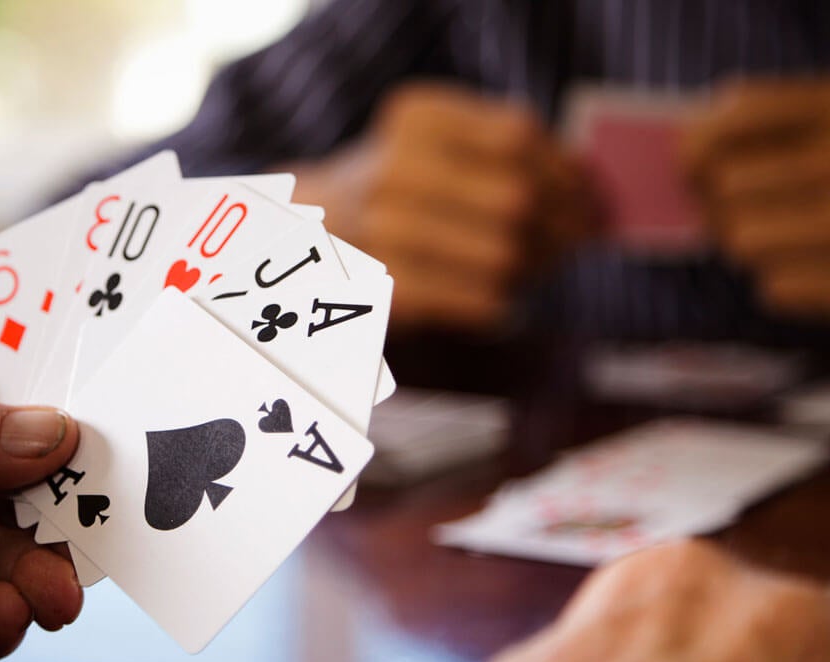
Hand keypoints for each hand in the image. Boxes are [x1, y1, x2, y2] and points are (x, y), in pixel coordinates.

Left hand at [0, 342, 82, 661]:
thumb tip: (56, 433)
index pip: (12, 413)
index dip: (61, 430)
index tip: (108, 450)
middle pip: (25, 498)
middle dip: (61, 518)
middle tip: (94, 538)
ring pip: (5, 568)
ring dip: (36, 580)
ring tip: (50, 593)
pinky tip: (0, 616)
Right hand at [286, 83, 594, 330]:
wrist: (309, 240)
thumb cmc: (398, 193)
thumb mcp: (439, 144)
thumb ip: (508, 151)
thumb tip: (591, 189)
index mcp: (414, 118)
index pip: (519, 138)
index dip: (570, 171)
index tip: (593, 194)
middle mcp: (393, 169)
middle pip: (518, 200)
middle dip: (566, 223)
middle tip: (585, 235)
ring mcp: (384, 232)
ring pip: (505, 255)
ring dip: (539, 265)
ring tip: (542, 264)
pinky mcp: (389, 291)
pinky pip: (483, 301)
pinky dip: (506, 301)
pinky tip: (503, 295)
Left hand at [684, 78, 829, 317]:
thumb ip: (777, 124)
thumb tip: (687, 155)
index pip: (733, 119)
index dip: (697, 144)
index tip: (693, 160)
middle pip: (725, 189)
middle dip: (721, 203)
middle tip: (738, 207)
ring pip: (743, 242)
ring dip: (752, 243)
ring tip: (785, 235)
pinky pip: (773, 288)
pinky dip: (785, 282)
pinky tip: (816, 266)